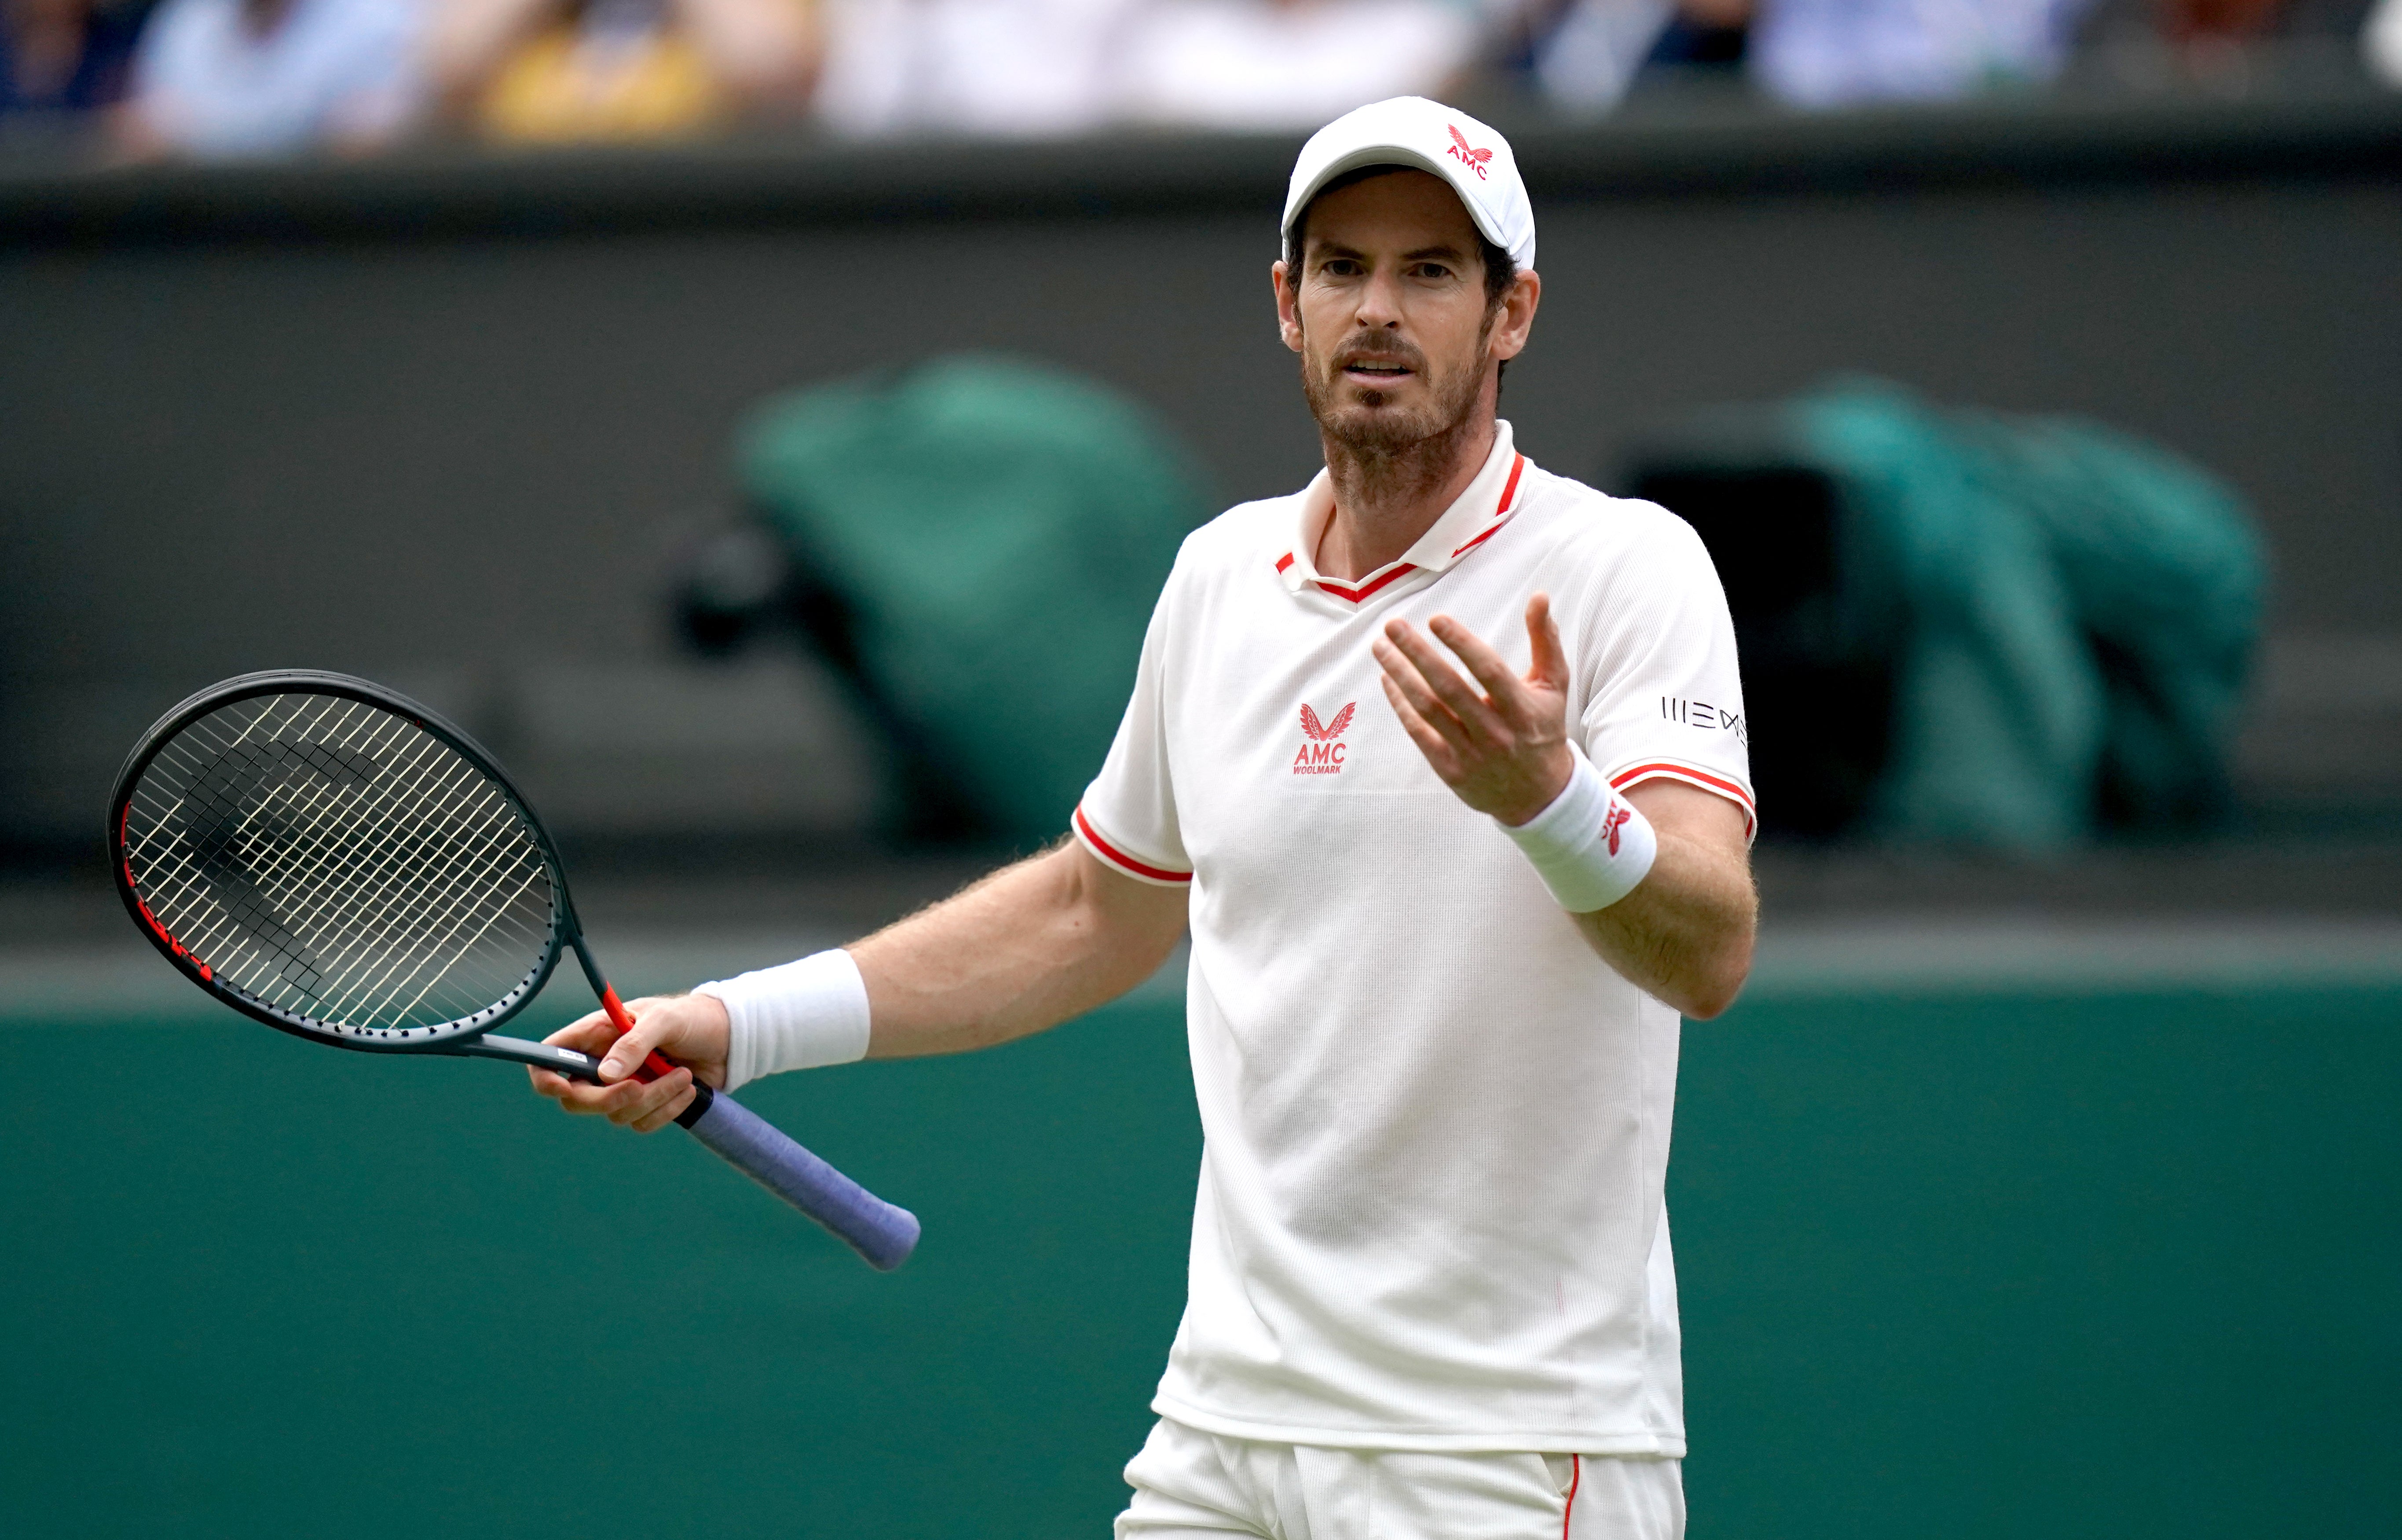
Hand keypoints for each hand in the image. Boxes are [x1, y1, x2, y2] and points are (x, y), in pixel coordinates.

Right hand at [526, 992, 731, 1133]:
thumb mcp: (664, 1019)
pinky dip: (666, 1111)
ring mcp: (623, 1087)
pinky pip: (642, 1123)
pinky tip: (688, 1089)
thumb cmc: (691, 1018)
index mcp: (594, 1035)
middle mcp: (602, 1064)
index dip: (545, 1077)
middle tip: (639, 1086)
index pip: (549, 1058)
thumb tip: (606, 1075)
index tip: (564, 1088)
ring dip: (651, 1099)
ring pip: (614, 1114)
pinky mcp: (646, 1105)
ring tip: (682, 1075)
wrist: (727, 1039)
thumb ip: (634, 1043)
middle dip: (607, 1099)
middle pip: (576, 1099)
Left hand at [1372, 593, 1573, 826]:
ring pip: (1428, 710)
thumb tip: (1540, 597)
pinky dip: (1400, 704)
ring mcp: (1471, 754)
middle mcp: (1495, 732)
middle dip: (1417, 653)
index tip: (1436, 619)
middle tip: (1393, 626)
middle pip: (1449, 688)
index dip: (1462, 643)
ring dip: (1400, 675)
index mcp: (1522, 708)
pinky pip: (1418, 732)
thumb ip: (1546, 641)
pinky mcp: (1450, 770)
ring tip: (1381, 647)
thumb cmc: (1542, 728)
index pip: (1488, 671)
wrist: (1539, 795)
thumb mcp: (1554, 686)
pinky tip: (1388, 679)